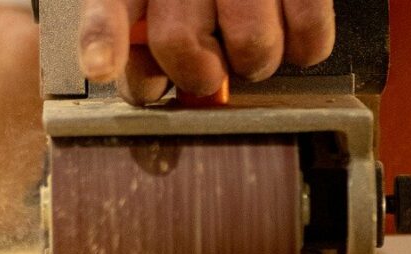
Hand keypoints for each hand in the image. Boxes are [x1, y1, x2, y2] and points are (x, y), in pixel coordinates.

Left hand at [78, 0, 335, 104]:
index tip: (102, 67)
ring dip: (253, 64)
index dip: (103, 37)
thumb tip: (148, 88)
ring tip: (250, 44)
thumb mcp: (154, 6)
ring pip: (251, 49)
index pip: (109, 6)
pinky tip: (290, 34)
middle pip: (180, 42)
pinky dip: (302, 49)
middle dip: (198, 74)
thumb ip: (140, 47)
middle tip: (211, 68)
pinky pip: (308, 35)